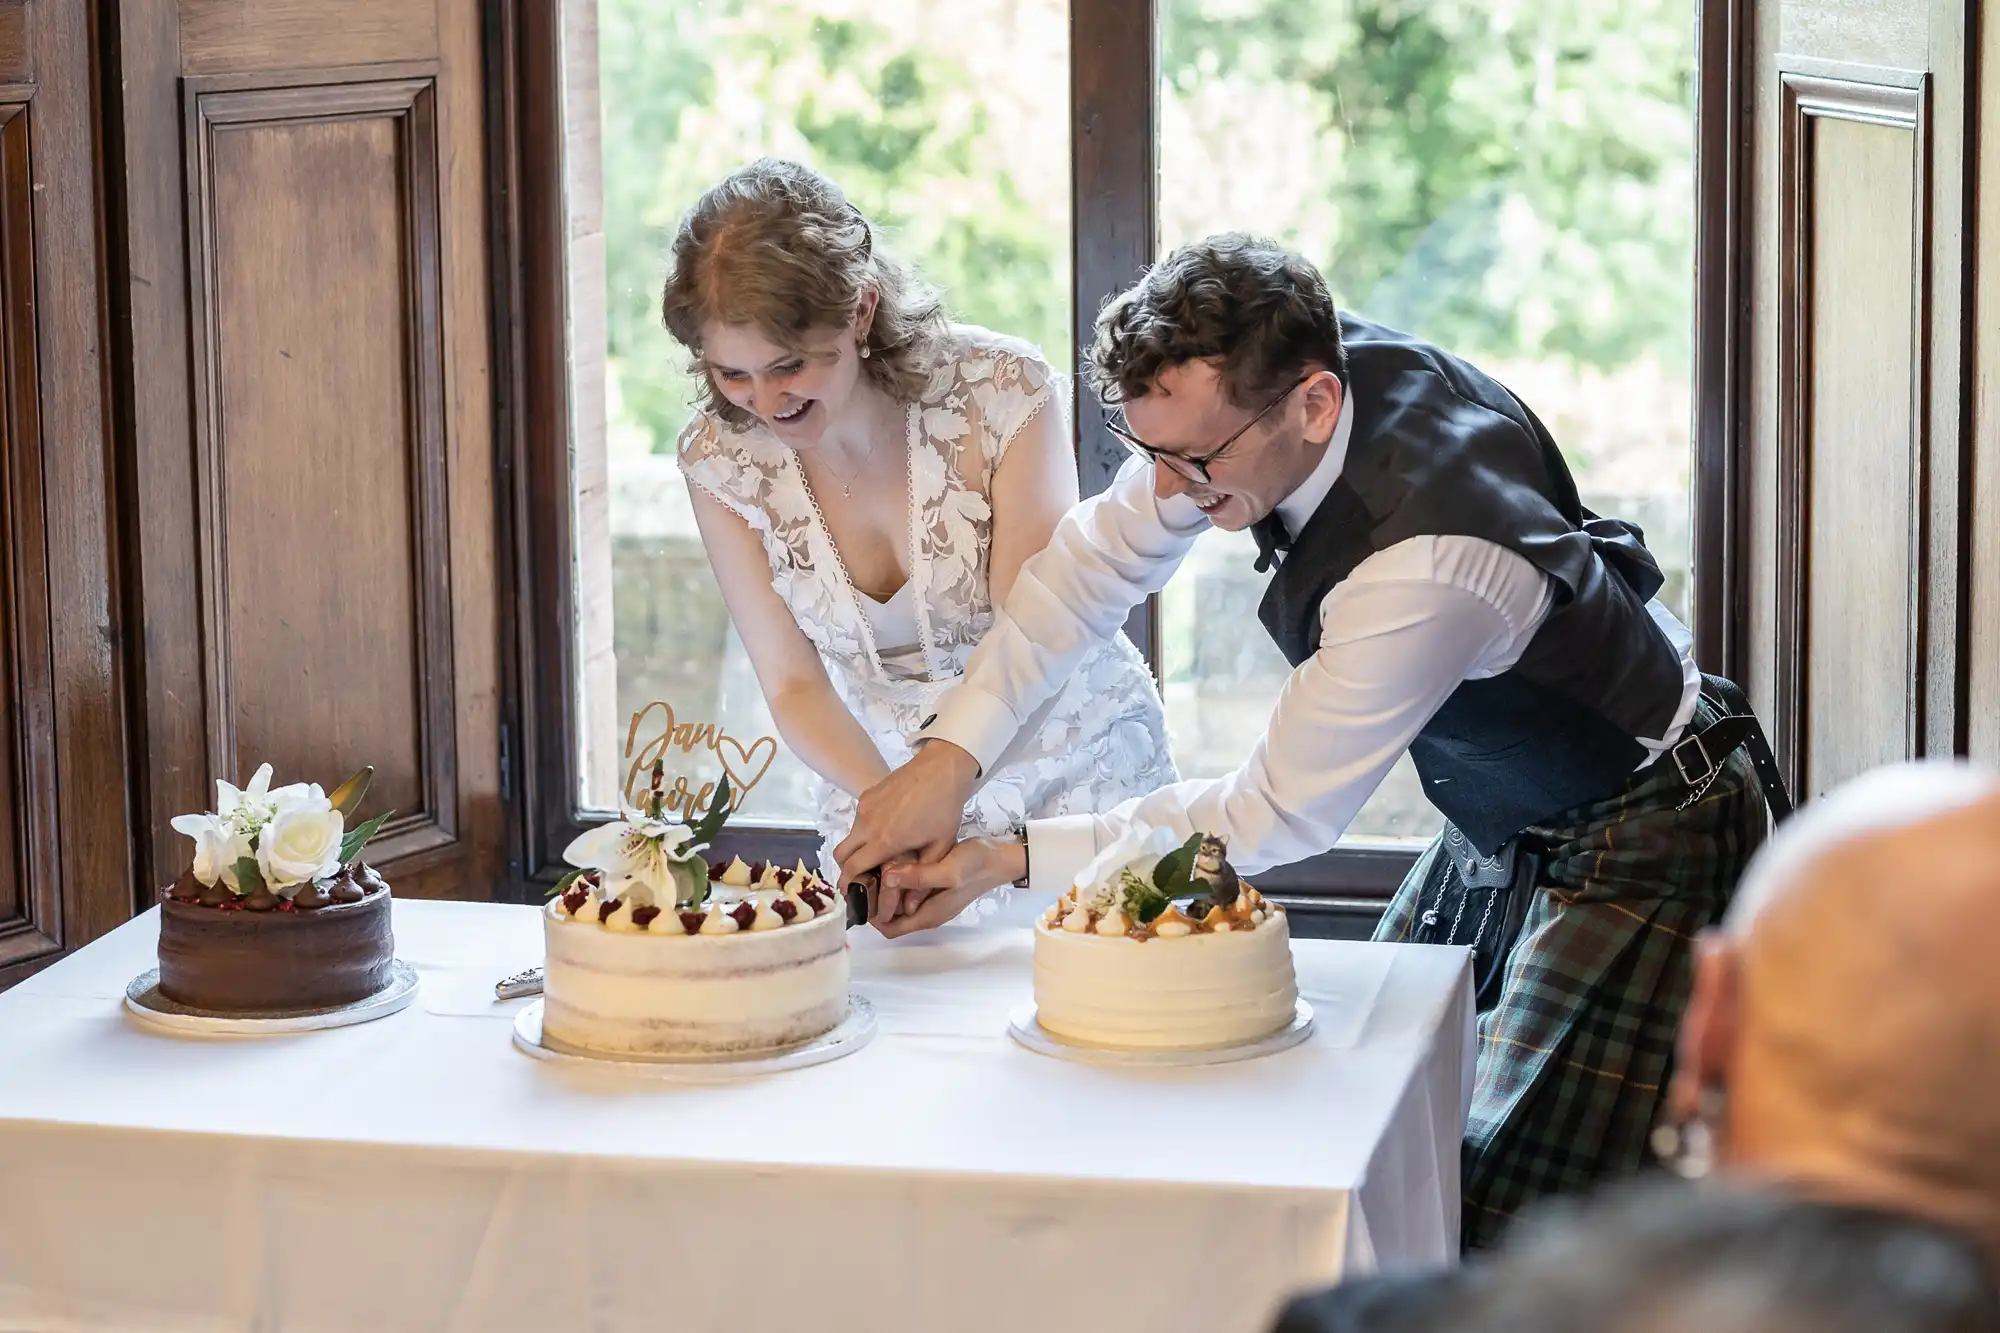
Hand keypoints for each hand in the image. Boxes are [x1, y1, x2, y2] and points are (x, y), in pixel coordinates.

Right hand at [836, 741, 981, 885]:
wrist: (942, 769)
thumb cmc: (944, 809)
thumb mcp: (940, 847)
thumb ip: (922, 878)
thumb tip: (909, 908)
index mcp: (884, 840)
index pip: (852, 869)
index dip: (850, 886)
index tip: (854, 895)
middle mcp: (868, 824)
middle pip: (840, 855)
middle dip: (847, 870)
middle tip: (863, 879)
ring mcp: (865, 807)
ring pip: (850, 837)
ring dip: (858, 849)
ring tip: (881, 854)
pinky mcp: (867, 795)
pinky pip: (858, 820)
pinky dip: (865, 831)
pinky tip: (888, 831)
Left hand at [872, 837, 1027, 937]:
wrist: (1000, 857)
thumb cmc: (977, 865)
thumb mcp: (948, 870)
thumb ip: (918, 877)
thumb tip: (888, 878)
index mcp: (928, 915)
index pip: (888, 928)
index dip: (871, 914)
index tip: (864, 890)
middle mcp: (926, 912)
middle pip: (890, 916)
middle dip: (875, 900)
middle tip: (867, 874)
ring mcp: (930, 900)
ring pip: (897, 902)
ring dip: (885, 888)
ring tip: (876, 865)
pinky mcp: (933, 887)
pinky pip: (907, 889)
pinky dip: (897, 879)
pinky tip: (894, 860)